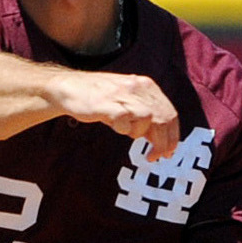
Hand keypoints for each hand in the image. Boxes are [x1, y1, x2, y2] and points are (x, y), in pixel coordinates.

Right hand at [52, 71, 178, 159]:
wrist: (69, 88)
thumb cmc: (98, 98)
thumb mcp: (127, 101)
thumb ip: (145, 115)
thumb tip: (161, 138)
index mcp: (146, 85)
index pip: (169, 113)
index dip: (173, 135)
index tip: (169, 152)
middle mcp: (138, 87)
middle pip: (163, 119)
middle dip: (162, 143)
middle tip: (154, 157)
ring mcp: (124, 95)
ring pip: (147, 121)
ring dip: (137, 133)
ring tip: (123, 129)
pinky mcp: (110, 104)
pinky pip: (125, 124)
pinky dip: (121, 130)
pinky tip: (111, 123)